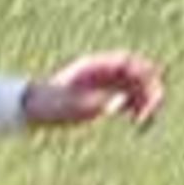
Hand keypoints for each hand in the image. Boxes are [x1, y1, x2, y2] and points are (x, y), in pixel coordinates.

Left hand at [24, 52, 164, 129]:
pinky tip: (139, 123)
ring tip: (144, 122)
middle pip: (136, 73)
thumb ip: (95, 103)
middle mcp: (103, 72)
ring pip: (136, 87)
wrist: (33, 110)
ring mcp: (105, 84)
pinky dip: (138, 107)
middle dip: (148, 89)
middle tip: (150, 111)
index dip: (142, 74)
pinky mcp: (105, 98)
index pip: (127, 62)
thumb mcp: (70, 106)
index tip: (147, 92)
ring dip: (146, 100)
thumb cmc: (48, 106)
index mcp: (94, 66)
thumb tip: (120, 103)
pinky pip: (129, 98)